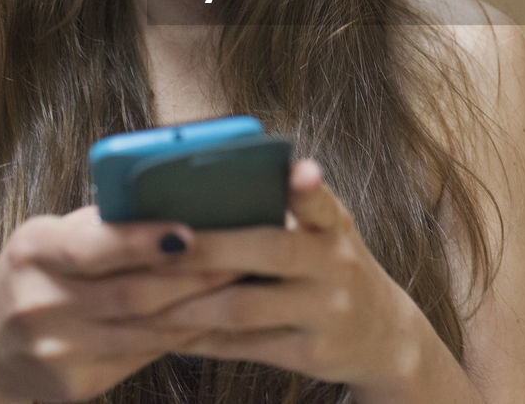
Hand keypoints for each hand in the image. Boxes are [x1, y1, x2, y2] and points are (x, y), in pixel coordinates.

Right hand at [0, 207, 237, 403]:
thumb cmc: (28, 281)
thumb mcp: (46, 242)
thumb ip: (100, 227)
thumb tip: (175, 199)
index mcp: (33, 252)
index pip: (93, 245)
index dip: (143, 240)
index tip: (192, 229)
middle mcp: (40, 303)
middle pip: (133, 292)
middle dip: (196, 274)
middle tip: (246, 253)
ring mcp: (57, 350)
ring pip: (146, 329)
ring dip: (200, 306)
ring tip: (242, 283)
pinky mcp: (74, 385)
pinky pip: (142, 357)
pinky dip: (182, 337)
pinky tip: (215, 320)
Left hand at [147, 160, 429, 393]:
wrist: (383, 336)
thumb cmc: (330, 267)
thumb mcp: (326, 230)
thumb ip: (286, 207)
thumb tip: (207, 183)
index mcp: (334, 224)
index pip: (321, 198)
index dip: (307, 185)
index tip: (296, 171)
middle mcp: (336, 264)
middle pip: (269, 250)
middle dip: (206, 248)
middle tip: (153, 245)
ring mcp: (327, 311)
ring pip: (244, 307)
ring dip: (187, 304)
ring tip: (142, 298)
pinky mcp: (312, 353)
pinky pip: (244, 347)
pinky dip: (201, 339)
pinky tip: (166, 332)